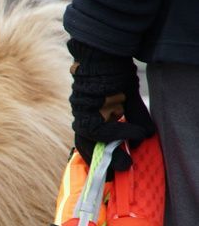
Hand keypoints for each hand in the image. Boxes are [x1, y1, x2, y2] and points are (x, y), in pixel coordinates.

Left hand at [68, 39, 153, 172]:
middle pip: (86, 146)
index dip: (97, 158)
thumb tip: (144, 137)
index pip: (88, 142)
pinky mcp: (87, 105)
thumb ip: (134, 117)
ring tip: (128, 163)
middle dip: (102, 163)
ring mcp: (82, 111)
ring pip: (92, 140)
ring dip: (112, 153)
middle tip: (118, 175)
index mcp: (88, 115)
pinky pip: (101, 127)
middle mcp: (82, 115)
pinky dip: (120, 133)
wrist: (103, 50)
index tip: (110, 173)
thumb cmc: (114, 72)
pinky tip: (136, 134)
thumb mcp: (127, 97)